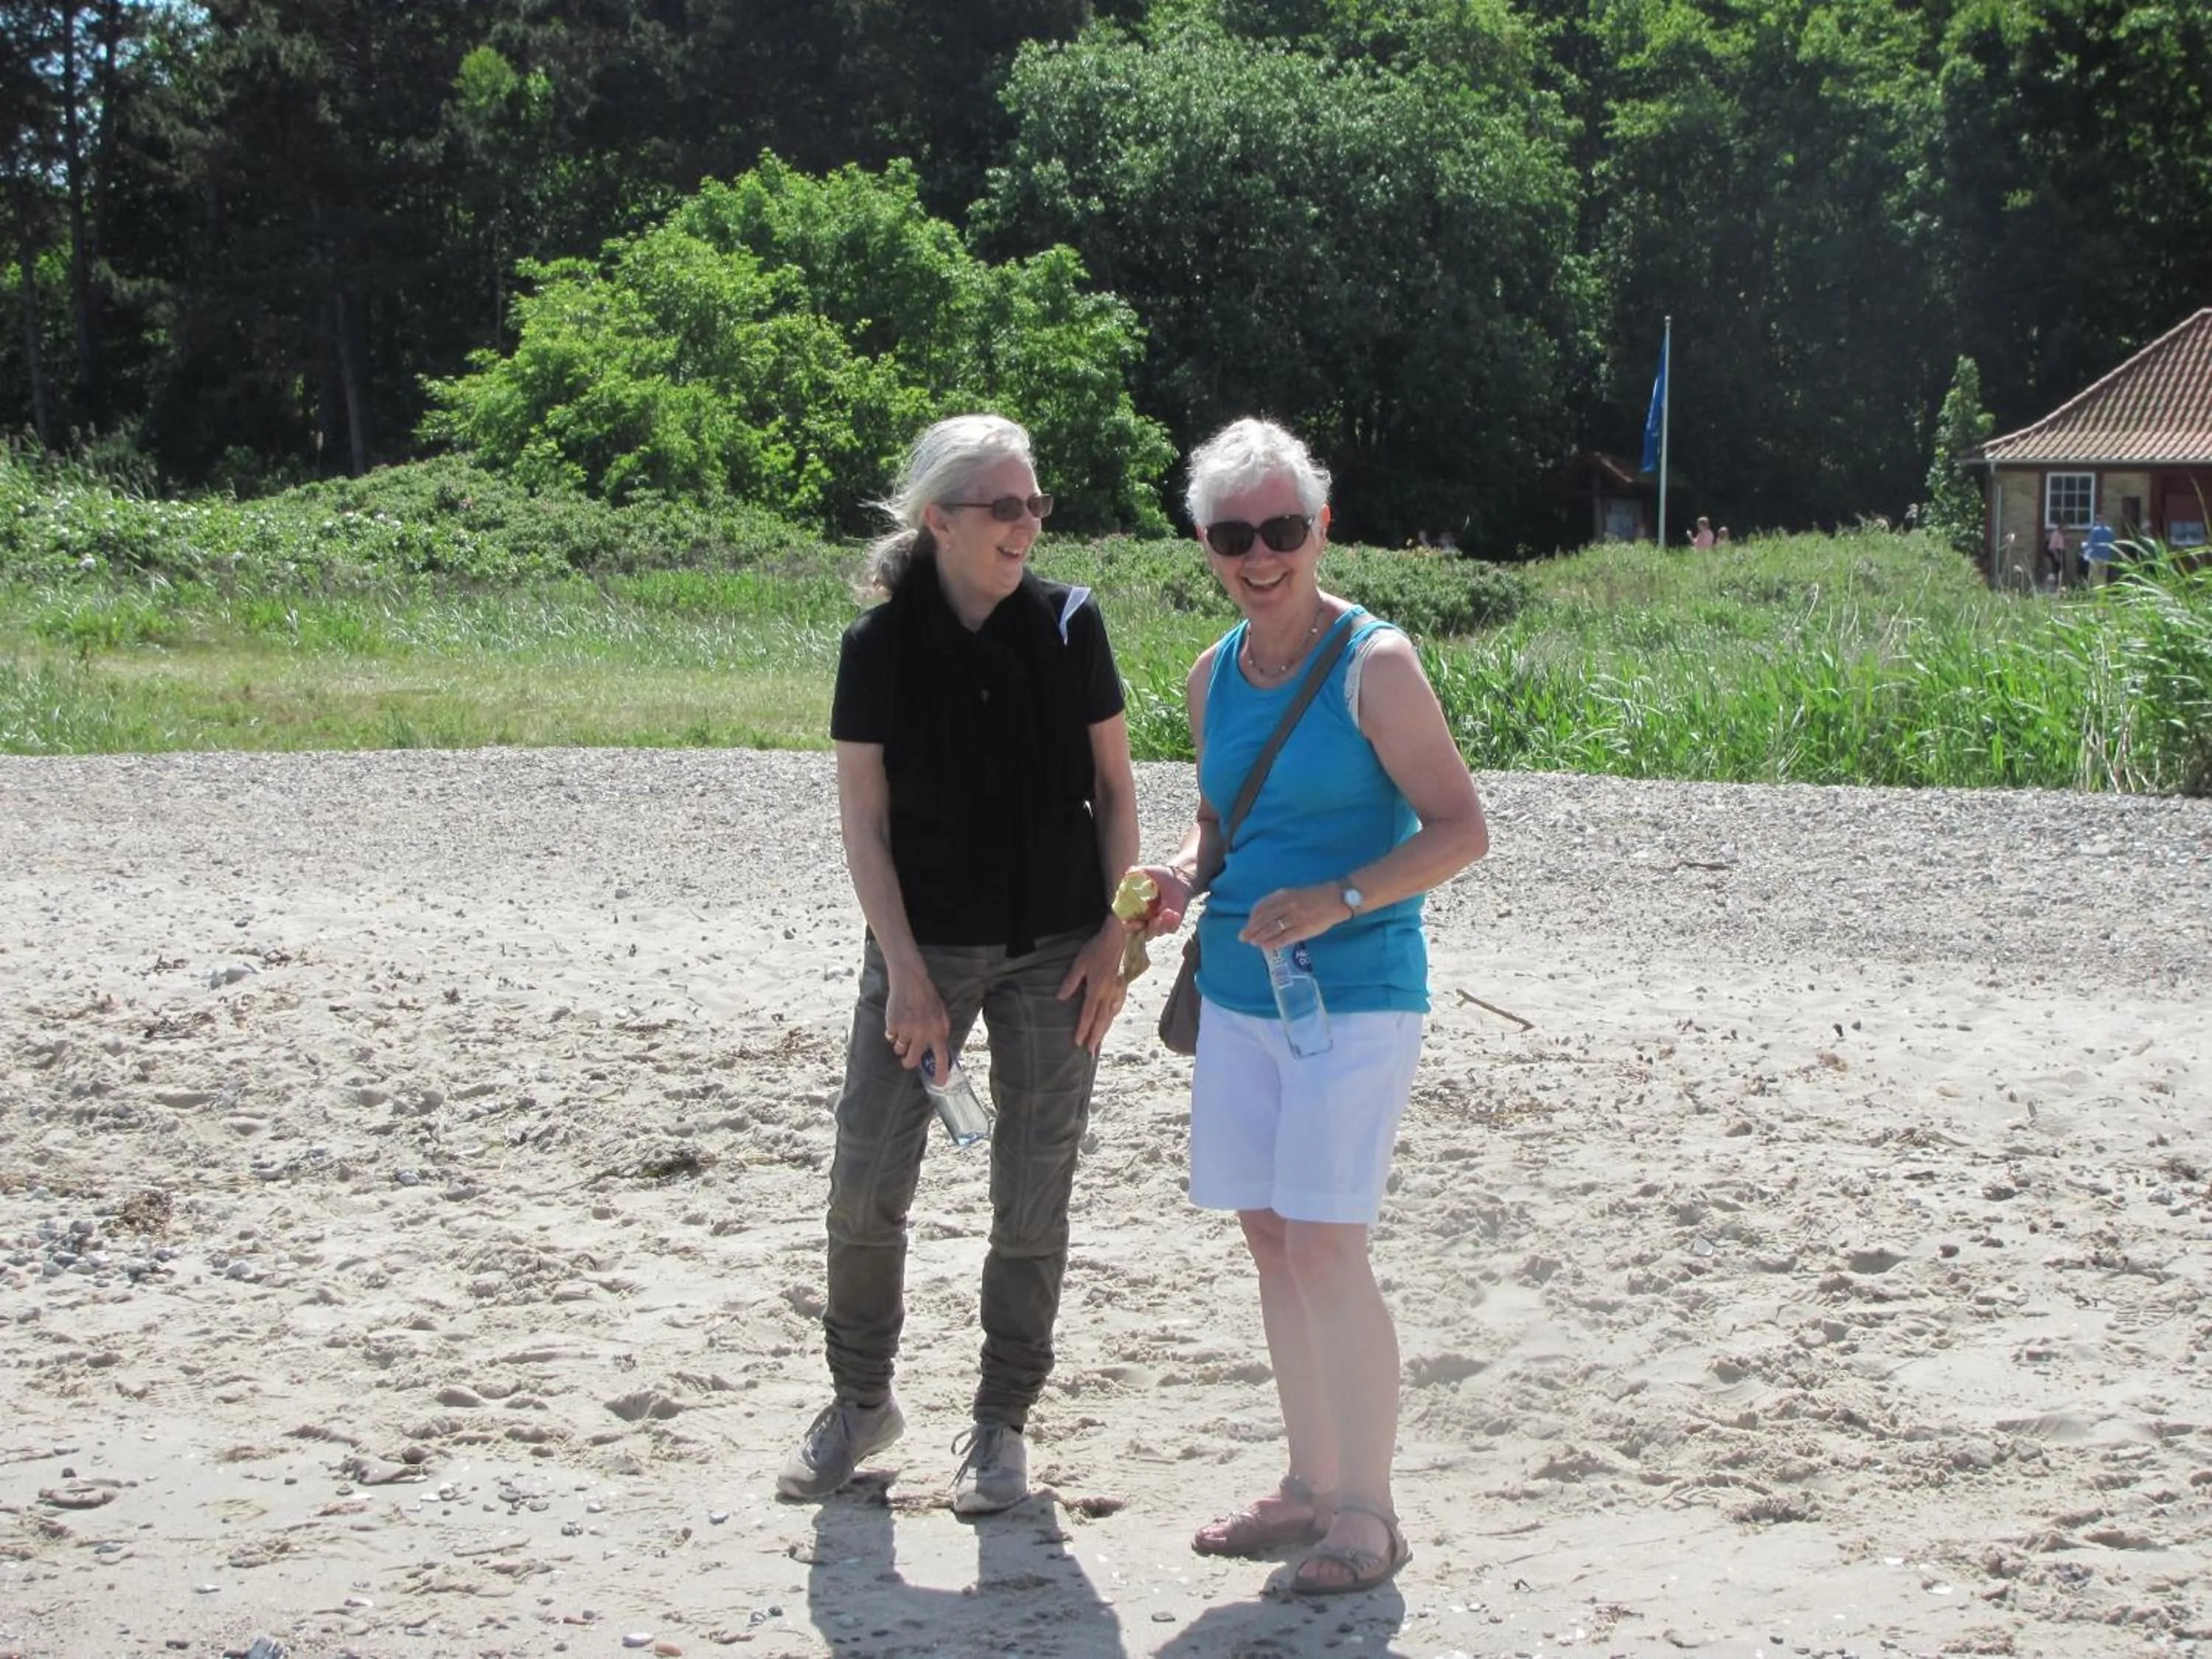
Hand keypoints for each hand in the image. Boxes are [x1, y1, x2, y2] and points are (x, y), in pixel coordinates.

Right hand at [882, 967, 950, 1077]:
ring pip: (899, 1050)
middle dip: (909, 1063)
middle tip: (908, 1060)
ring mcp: (906, 1031)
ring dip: (901, 1045)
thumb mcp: (942, 1015)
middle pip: (912, 1060)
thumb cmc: (928, 998)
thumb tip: (939, 1049)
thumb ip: (940, 1032)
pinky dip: (892, 1033)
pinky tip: (897, 1021)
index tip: (939, 1082)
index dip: (940, 1072)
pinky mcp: (892, 1026)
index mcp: (937, 1032)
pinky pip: (890, 1037)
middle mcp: (922, 1034)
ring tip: (904, 1030)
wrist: (910, 982)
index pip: (941, 1057)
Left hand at [1058, 920, 1132, 1054]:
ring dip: (1104, 1029)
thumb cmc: (1097, 949)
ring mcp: (1117, 991)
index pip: (1088, 1015)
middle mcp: (1108, 994)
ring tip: (1099, 1040)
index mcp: (1096, 990)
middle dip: (1096, 1037)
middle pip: (1101, 1020)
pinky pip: (1118, 1005)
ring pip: (1111, 1015)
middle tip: (1091, 1052)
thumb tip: (1060, 998)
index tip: (1078, 1043)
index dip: (1083, 1030)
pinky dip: (1113, 1015)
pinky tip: (1111, 1017)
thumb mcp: (1080, 963)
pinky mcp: (1122, 985)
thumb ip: (1071, 982)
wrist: (1120, 938)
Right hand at [1133, 863, 1194, 938]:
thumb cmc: (1160, 875)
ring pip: (1155, 933)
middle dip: (1147, 930)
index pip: (1128, 924)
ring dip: (1159, 926)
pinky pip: (1170, 930)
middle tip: (1154, 921)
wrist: (1179, 878)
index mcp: (1135, 910)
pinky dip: (1171, 924)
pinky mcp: (1171, 925)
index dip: (1129, 926)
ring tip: (1166, 912)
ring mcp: (1158, 924)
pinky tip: (1174, 914)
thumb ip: (1134, 872)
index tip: (1135, 923)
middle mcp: (1145, 920)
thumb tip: (1127, 875)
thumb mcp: (1146, 871)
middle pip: (1141, 934)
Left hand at [1236, 883, 1348, 949]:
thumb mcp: (1294, 893)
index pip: (1263, 906)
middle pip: (1264, 918)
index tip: (1248, 923)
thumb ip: (1280, 901)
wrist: (1335, 899)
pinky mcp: (1303, 929)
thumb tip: (1264, 914)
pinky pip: (1285, 937)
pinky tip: (1266, 947)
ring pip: (1272, 928)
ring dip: (1260, 936)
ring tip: (1252, 943)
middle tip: (1242, 937)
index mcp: (1284, 895)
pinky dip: (1273, 943)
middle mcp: (1287, 905)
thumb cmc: (1314, 897)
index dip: (1253, 916)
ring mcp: (1295, 918)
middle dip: (1252, 928)